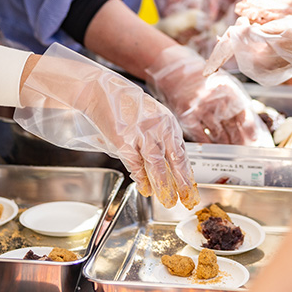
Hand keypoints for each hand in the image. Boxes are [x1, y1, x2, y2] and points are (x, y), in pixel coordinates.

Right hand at [16, 44, 198, 208]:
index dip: (187, 173)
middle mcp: (158, 128)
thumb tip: (171, 162)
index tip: (191, 187)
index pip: (182, 152)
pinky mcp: (124, 140)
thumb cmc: (126, 104)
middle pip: (174, 161)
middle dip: (181, 184)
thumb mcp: (152, 116)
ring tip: (167, 200)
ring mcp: (142, 134)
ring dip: (162, 186)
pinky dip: (141, 179)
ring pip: (156, 167)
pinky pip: (135, 165)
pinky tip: (145, 188)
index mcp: (168, 122)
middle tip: (187, 199)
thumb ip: (162, 136)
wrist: (100, 91)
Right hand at [146, 44, 271, 145]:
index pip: (243, 114)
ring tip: (229, 149)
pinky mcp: (187, 116)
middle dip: (237, 139)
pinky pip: (201, 135)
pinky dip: (208, 143)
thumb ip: (234, 100)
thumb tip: (247, 123)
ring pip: (217, 133)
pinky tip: (213, 147)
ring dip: (224, 143)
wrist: (176, 72)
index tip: (253, 139)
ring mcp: (201, 109)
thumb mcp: (222, 84)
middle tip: (242, 148)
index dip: (249, 128)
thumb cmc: (202, 80)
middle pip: (231, 126)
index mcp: (228, 91)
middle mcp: (215, 101)